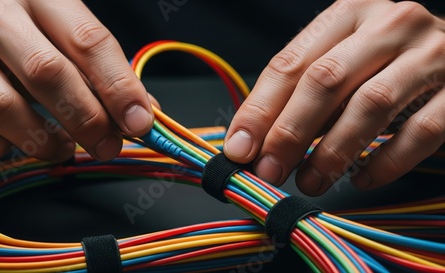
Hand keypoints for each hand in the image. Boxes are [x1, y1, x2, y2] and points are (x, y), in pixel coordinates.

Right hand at [0, 0, 153, 161]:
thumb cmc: (17, 12)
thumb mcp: (60, 19)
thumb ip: (99, 62)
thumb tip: (140, 112)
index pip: (87, 41)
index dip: (119, 87)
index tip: (139, 122)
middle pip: (47, 75)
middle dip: (87, 121)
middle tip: (107, 145)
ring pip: (2, 108)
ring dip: (43, 140)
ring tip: (63, 147)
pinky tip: (14, 141)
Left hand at [224, 0, 444, 195]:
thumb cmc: (385, 60)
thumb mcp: (341, 61)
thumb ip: (303, 91)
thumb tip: (255, 140)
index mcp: (348, 13)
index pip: (291, 64)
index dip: (260, 110)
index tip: (240, 148)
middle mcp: (389, 25)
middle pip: (325, 81)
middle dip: (290, 133)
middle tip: (270, 171)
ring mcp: (430, 54)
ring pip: (371, 105)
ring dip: (332, 152)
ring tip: (310, 181)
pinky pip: (420, 131)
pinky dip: (386, 161)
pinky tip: (362, 178)